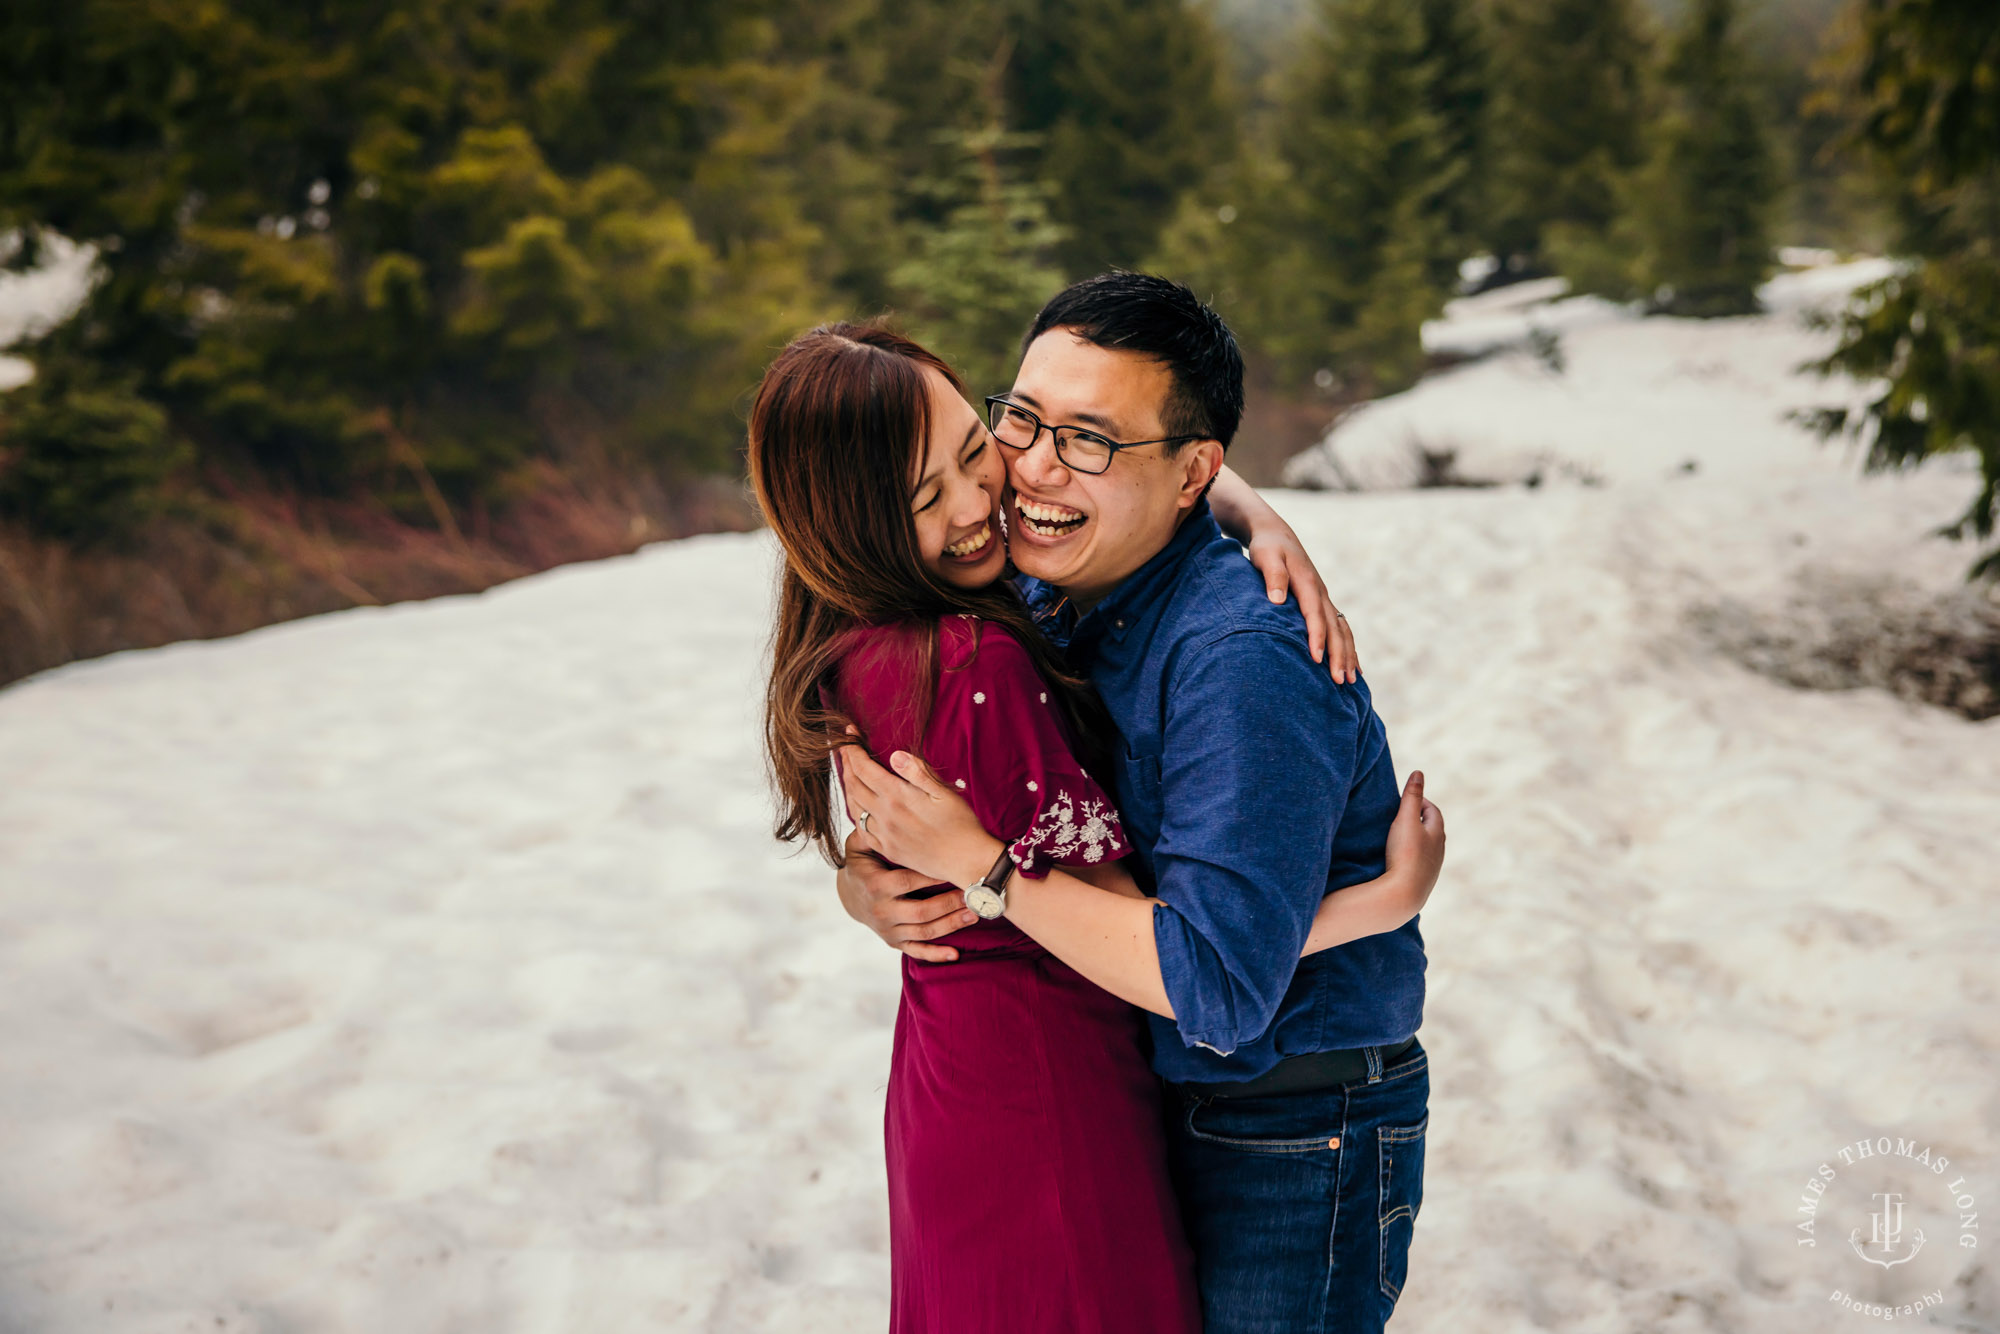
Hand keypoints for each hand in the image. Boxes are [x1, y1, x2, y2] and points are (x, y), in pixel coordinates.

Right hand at [836, 831, 978, 962]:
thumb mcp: (859, 846)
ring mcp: (888, 929)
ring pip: (924, 931)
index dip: (931, 876)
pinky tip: (955, 954)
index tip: (955, 869)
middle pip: (921, 911)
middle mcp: (882, 911)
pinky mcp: (894, 942)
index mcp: (875, 885)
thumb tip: (877, 808)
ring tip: (975, 914)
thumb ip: (871, 830)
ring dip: (951, 925)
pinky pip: (916, 951)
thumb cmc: (863, 864)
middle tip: (975, 894)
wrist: (848, 896)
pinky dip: (935, 954)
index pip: (907, 881)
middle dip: (949, 903)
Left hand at [837, 742, 1002, 888]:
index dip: (853, 750)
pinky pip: (861, 829)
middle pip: (853, 785)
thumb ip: (917, 772)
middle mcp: (885, 816)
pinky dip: (855, 812)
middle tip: (845, 749)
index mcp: (898, 797)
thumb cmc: (961, 824)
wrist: (966, 861)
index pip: (864, 768)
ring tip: (849, 773)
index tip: (849, 735)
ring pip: (854, 807)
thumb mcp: (944, 792)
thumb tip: (895, 755)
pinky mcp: (887, 849)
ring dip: (848, 786)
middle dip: (847, 764)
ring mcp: (884, 835)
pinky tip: (859, 806)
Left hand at [1241, 516, 1358, 684]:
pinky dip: (1348, 648)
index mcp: (1307, 583)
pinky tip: (1353, 667)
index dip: (1317, 637)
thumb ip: (1273, 576)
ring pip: (1342, 630)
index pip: (1314, 614)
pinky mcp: (1322, 603)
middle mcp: (1320, 592)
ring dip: (1347, 655)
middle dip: (1338, 654)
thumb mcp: (1265, 556)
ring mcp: (1324, 599)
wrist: (1277, 535)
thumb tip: (1277, 599)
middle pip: (1334, 628)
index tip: (1317, 659)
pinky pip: (1340, 628)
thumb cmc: (1267, 548)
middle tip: (1340, 680)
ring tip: (1350, 681)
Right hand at [1383, 770, 1445, 904]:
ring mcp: (1432, 867)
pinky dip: (1411, 855)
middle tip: (1400, 814)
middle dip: (1418, 819)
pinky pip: (1419, 863)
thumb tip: (1418, 772)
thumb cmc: (1405, 853)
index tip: (1405, 799)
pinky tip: (1399, 859)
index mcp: (1437, 832)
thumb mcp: (1406, 819)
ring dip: (1415, 839)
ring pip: (1426, 847)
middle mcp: (1439, 850)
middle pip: (1431, 828)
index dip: (1420, 802)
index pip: (1432, 810)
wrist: (1403, 894)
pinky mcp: (1422, 881)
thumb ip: (1411, 796)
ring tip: (1398, 836)